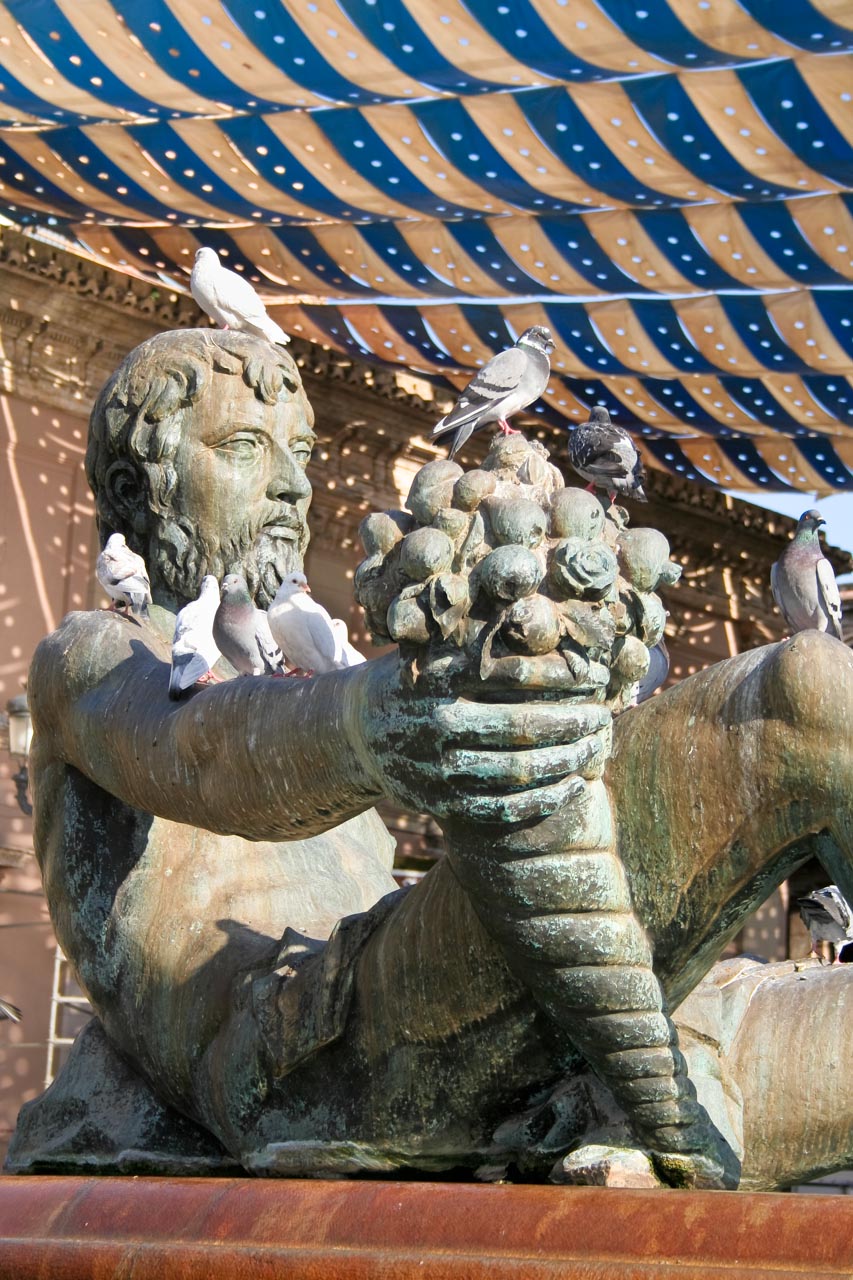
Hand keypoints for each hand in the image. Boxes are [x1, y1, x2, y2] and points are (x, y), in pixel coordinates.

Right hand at [355, 653, 611, 826]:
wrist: (358, 729)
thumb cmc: (421, 678)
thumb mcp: (441, 646)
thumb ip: (488, 639)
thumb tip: (561, 625)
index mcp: (440, 674)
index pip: (516, 673)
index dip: (565, 675)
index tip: (597, 674)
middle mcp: (435, 720)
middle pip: (521, 726)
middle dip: (573, 721)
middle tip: (604, 715)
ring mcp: (435, 767)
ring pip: (515, 771)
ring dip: (567, 761)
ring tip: (597, 748)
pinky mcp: (439, 803)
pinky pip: (502, 809)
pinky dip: (545, 800)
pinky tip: (575, 784)